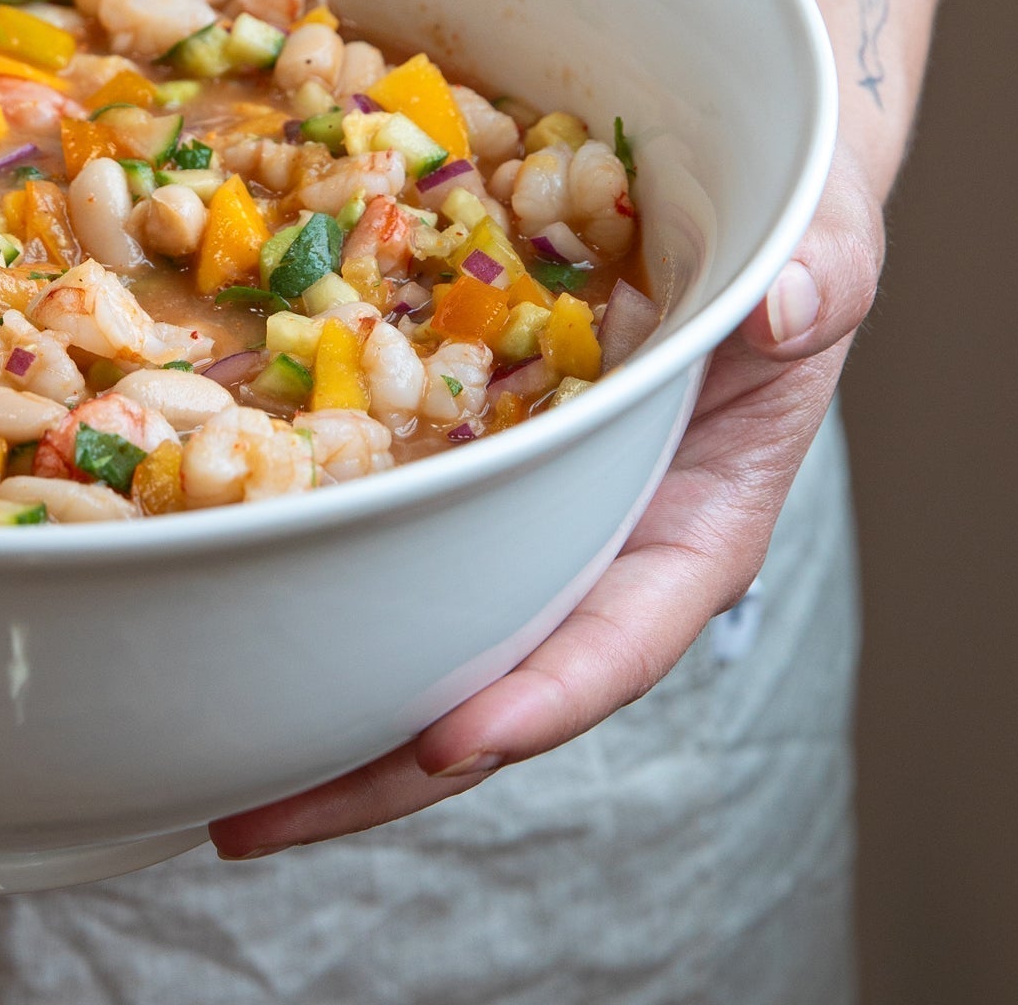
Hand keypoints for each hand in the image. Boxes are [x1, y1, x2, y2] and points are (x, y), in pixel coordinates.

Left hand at [209, 146, 883, 859]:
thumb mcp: (818, 244)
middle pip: (487, 685)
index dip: (542, 698)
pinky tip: (199, 609)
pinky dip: (292, 581)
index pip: (621, 636)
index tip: (454, 742)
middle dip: (379, 765)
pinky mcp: (442, 464)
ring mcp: (508, 516)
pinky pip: (370, 536)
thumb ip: (818, 282)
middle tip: (253, 818)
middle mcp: (590, 545)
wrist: (722, 198)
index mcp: (691, 522)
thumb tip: (783, 312)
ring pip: (413, 636)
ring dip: (316, 709)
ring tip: (202, 776)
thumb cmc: (781, 235)